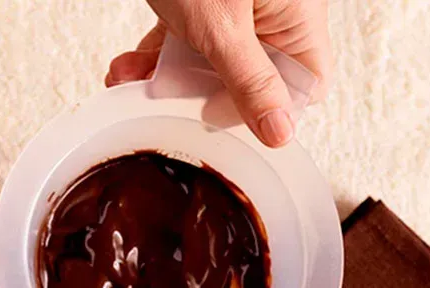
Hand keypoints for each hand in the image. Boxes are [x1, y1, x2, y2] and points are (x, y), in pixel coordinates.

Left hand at [107, 0, 331, 147]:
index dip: (268, 110)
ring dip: (166, 78)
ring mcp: (237, 7)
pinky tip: (124, 67)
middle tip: (165, 103)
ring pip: (210, 62)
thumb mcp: (220, 29)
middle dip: (198, 96)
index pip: (304, 84)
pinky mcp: (203, 3)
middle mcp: (274, 12)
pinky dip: (155, 55)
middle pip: (251, 78)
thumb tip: (281, 133)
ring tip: (128, 82)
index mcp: (298, 16)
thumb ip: (249, 81)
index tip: (222, 120)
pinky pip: (186, 40)